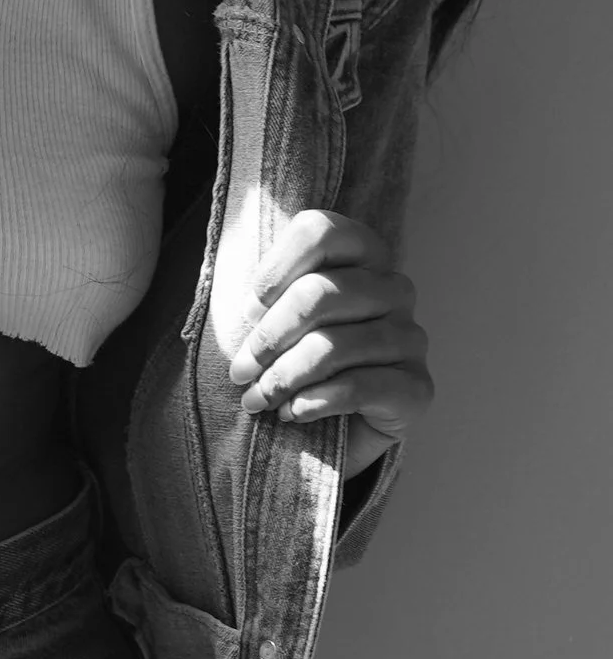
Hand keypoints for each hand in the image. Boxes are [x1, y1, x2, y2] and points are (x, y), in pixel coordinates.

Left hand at [226, 208, 431, 472]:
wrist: (334, 426)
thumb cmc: (296, 358)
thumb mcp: (273, 319)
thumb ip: (264, 298)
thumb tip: (250, 309)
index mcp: (362, 254)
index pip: (320, 232)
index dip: (274, 270)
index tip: (248, 310)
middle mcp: (393, 288)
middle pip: (319, 294)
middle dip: (267, 338)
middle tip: (240, 371)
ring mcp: (411, 336)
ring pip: (333, 346)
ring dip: (282, 377)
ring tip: (257, 399)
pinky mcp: (417, 387)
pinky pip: (358, 388)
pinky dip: (313, 402)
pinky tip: (292, 412)